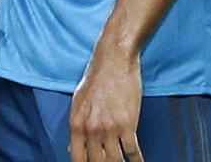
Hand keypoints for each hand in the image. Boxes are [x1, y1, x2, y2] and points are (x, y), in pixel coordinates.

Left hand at [70, 44, 143, 161]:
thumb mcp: (79, 102)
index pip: (77, 159)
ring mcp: (109, 128)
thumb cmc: (97, 77)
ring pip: (115, 160)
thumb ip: (77, 127)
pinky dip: (137, 161)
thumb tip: (72, 149)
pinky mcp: (127, 124)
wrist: (114, 59)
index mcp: (76, 124)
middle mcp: (90, 129)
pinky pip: (133, 151)